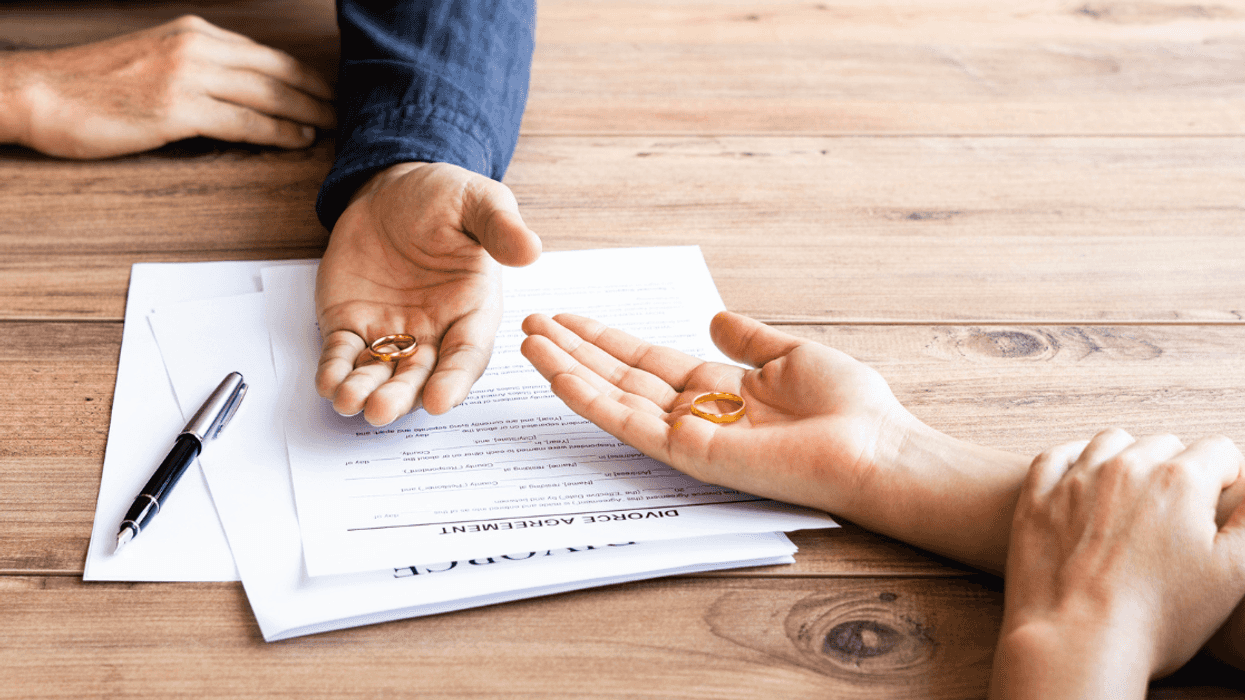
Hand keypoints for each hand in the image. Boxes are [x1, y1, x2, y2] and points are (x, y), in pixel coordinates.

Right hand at [0, 15, 333, 157]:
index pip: (266, 54)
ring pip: (268, 94)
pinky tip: (300, 139)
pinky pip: (243, 121)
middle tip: (348, 113)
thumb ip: (197, 67)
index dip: (305, 75)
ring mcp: (186, 76)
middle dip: (318, 93)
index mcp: (193, 32)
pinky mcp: (176, 109)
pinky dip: (278, 131)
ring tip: (335, 129)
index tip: (330, 92)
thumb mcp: (153, 59)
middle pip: (277, 71)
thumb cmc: (92, 85)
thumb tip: (238, 90)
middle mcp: (196, 46)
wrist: (38, 92)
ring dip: (309, 112)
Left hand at [316, 162, 540, 425]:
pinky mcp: (351, 324)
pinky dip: (334, 370)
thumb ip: (501, 227)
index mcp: (472, 311)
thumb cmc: (444, 197)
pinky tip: (327, 383)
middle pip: (420, 376)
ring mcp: (391, 331)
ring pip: (380, 373)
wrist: (393, 188)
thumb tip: (531, 249)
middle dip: (401, 396)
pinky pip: (343, 354)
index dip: (454, 381)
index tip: (440, 401)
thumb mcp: (479, 202)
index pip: (467, 356)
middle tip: (382, 410)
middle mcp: (434, 331)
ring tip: (348, 401)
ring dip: (364, 391)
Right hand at [519, 311, 914, 515]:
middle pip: (619, 377)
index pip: (647, 361)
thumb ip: (749, 339)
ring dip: (568, 370)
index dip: (606, 339)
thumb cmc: (850, 409)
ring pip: (613, 398)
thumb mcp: (792, 356)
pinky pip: (628, 423)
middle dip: (574, 350)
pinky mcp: (688, 453)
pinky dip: (590, 399)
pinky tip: (558, 374)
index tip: (570, 318)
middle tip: (531, 322)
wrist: (875, 450)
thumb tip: (716, 319)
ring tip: (529, 341)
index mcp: (718, 390)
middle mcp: (695, 413)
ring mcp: (687, 435)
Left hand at [991, 429, 1244, 697]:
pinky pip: (1057, 456)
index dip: (1227, 476)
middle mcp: (1126, 466)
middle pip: (1165, 444)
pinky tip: (1084, 480)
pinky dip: (1075, 461)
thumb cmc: (1159, 617)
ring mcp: (1075, 477)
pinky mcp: (1036, 494)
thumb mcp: (1232, 573)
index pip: (1219, 452)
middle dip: (1179, 467)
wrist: (1076, 641)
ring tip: (1134, 493)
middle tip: (1177, 508)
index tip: (1221, 499)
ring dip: (1129, 458)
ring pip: (1112, 442)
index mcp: (1180, 480)